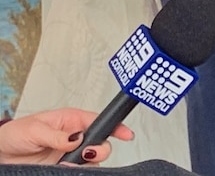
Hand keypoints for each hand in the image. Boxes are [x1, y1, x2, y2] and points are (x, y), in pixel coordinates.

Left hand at [0, 108, 133, 164]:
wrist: (0, 154)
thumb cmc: (14, 134)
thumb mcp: (34, 129)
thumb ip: (57, 135)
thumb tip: (77, 137)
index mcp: (70, 120)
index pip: (99, 121)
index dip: (115, 126)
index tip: (126, 134)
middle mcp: (74, 136)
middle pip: (101, 142)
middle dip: (100, 148)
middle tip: (88, 153)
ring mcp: (70, 153)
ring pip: (92, 159)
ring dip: (87, 162)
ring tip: (70, 163)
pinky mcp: (63, 167)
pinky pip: (80, 170)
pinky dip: (78, 170)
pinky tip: (67, 168)